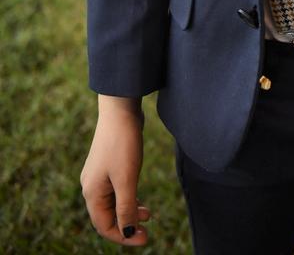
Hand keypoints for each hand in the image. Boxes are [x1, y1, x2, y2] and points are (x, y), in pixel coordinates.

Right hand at [80, 97, 149, 245]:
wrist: (120, 109)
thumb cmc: (122, 144)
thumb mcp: (126, 179)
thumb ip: (126, 208)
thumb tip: (127, 234)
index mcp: (92, 192)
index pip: (104, 226)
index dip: (123, 236)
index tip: (144, 239)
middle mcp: (91, 185)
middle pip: (107, 216)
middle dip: (126, 225)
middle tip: (147, 230)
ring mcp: (99, 174)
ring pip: (112, 203)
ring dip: (129, 211)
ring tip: (148, 214)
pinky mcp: (108, 164)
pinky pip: (116, 190)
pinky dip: (128, 197)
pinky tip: (140, 198)